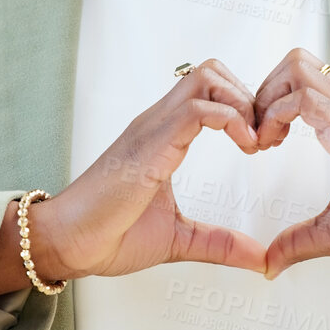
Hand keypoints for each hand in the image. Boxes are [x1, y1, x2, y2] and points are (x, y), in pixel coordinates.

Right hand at [28, 57, 267, 281]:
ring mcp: (153, 128)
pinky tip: (243, 146)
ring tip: (253, 142)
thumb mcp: (180, 239)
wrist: (66, 244)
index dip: (245, 107)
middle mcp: (159, 122)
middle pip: (212, 70)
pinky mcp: (151, 143)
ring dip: (242, 102)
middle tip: (263, 138)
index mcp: (165, 135)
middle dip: (249, 97)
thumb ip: (220, 243)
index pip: (210, 89)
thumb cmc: (110, 235)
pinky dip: (231, 119)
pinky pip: (198, 109)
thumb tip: (260, 258)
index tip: (262, 143)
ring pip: (207, 76)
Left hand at [252, 48, 329, 280]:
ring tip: (264, 139)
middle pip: (296, 61)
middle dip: (264, 91)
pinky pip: (305, 98)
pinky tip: (273, 144)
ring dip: (269, 99)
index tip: (260, 142)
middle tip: (257, 134)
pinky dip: (276, 114)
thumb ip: (298, 240)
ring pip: (298, 68)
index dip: (269, 102)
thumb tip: (270, 262)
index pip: (300, 79)